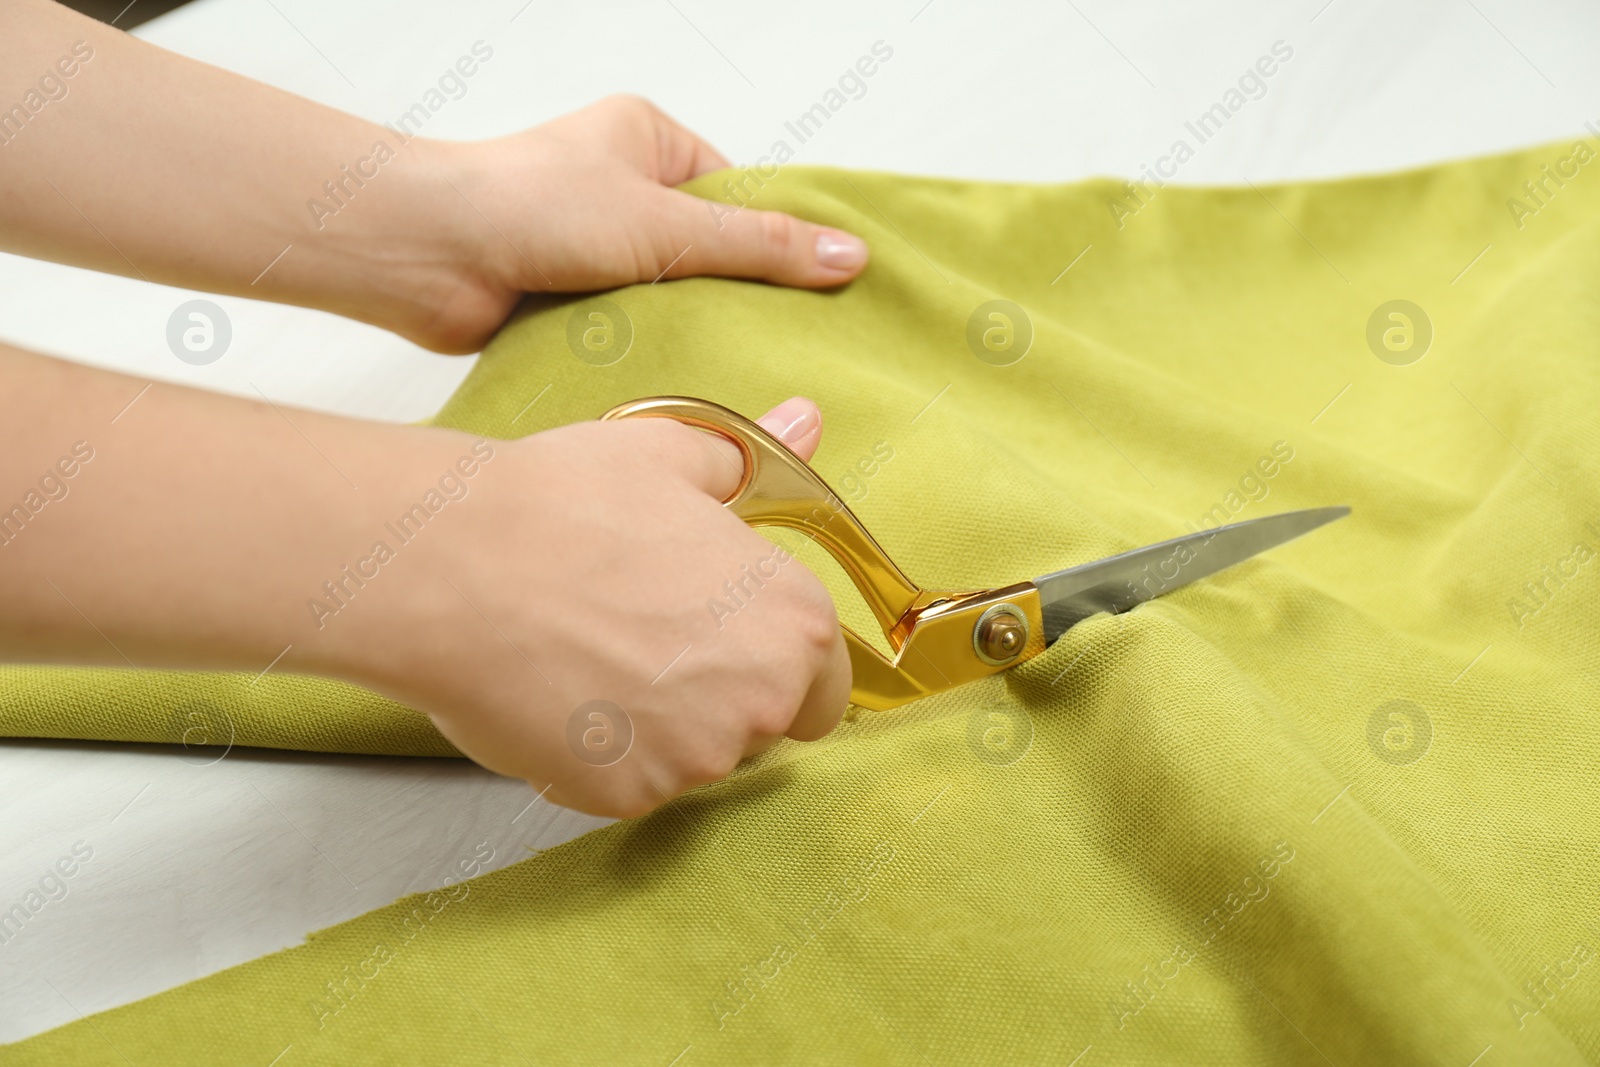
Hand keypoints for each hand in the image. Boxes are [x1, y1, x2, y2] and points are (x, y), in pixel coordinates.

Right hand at [357, 397, 852, 817]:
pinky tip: (556, 691)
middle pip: (761, 724)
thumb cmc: (564, 504)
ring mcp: (692, 758)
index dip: (774, 661)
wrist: (453, 564)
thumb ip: (749, 463)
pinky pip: (623, 783)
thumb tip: (804, 421)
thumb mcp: (671, 455)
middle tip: (641, 634)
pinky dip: (596, 753)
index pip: (823, 682)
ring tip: (588, 653)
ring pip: (690, 755)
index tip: (726, 640)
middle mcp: (761, 701)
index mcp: (793, 623)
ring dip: (656, 724)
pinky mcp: (622, 796)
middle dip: (716, 693)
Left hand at [411, 96, 870, 352]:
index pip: (738, 196)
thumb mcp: (666, 222)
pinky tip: (678, 382)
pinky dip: (646, 353)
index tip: (819, 292)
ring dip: (685, 329)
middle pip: (708, 251)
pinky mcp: (568, 299)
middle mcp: (620, 187)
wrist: (426, 256)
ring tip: (734, 369)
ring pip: (669, 296)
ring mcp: (592, 246)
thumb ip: (758, 245)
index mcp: (648, 140)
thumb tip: (847, 256)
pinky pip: (629, 330)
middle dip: (732, 295)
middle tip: (784, 343)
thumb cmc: (529, 207)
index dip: (775, 242)